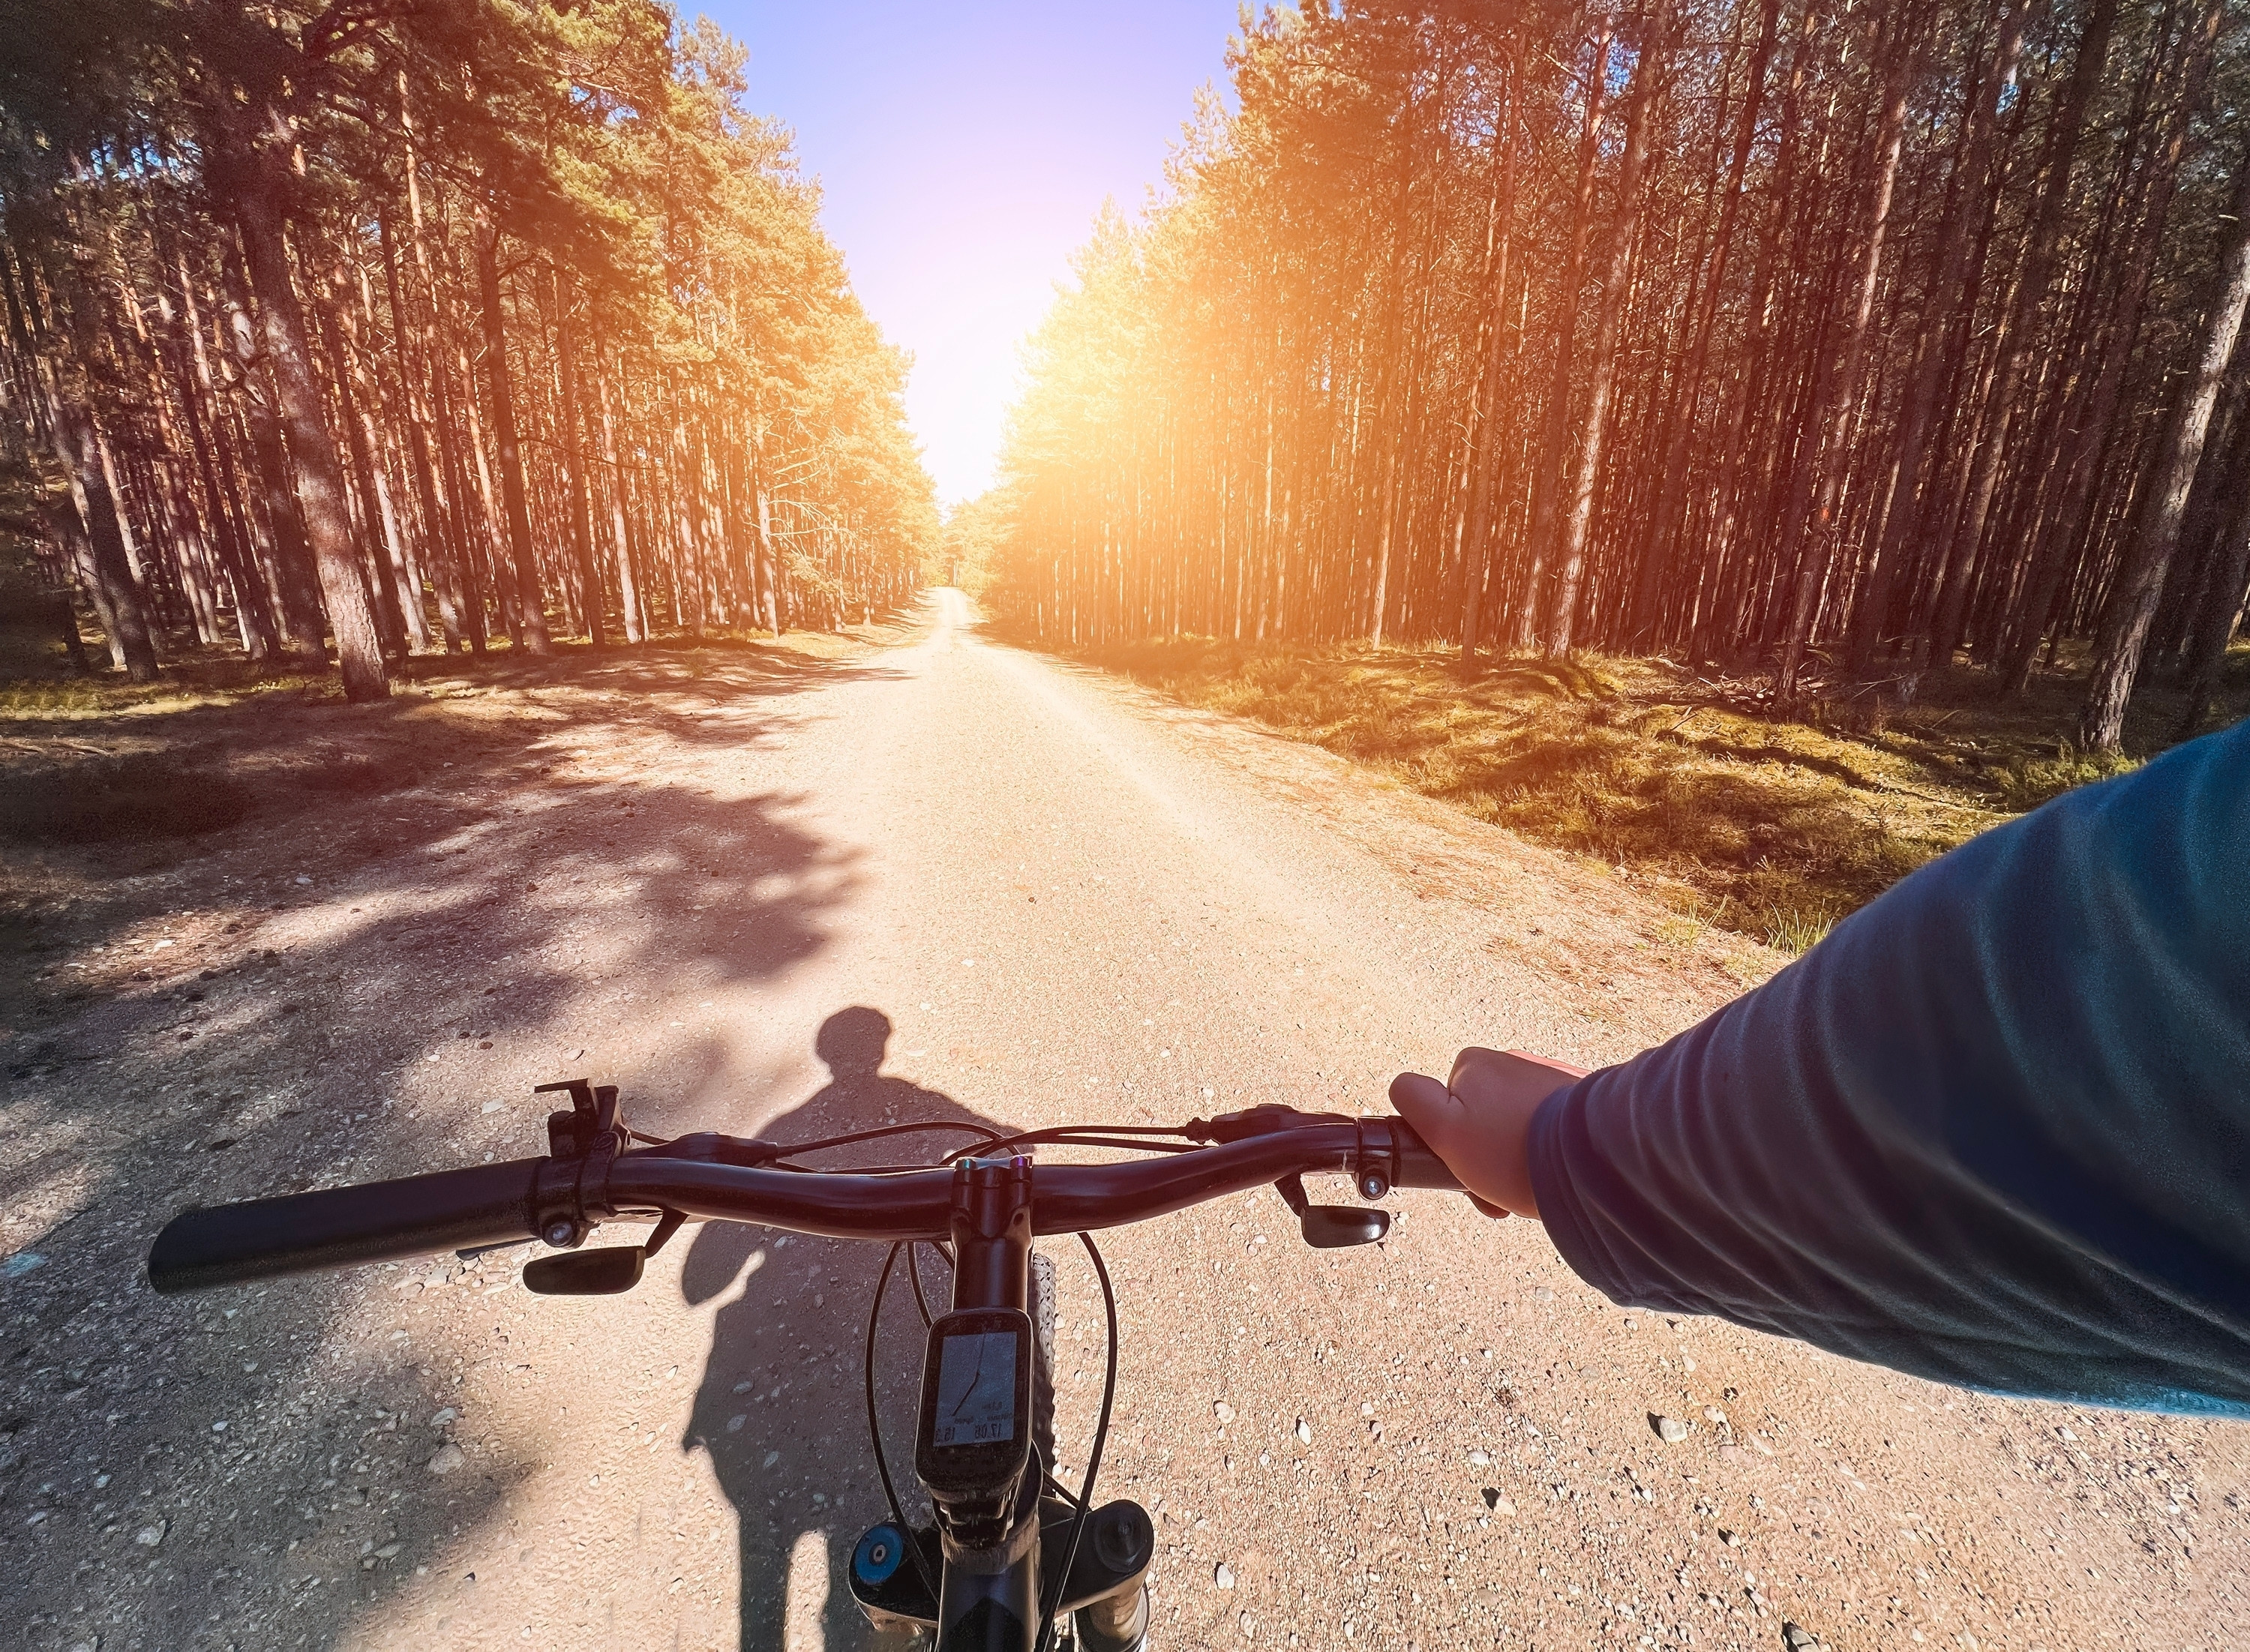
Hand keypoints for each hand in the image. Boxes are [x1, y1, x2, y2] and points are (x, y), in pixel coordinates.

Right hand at [1389, 1048, 1587, 1219]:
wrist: (1594, 1161)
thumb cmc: (1512, 1152)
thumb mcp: (1444, 1130)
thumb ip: (1414, 1100)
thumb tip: (1403, 1084)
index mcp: (1476, 1065)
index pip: (1444, 1102)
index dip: (1448, 1141)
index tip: (1464, 1170)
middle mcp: (1513, 1062)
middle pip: (1483, 1114)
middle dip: (1485, 1154)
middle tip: (1497, 1192)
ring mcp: (1551, 1077)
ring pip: (1517, 1123)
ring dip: (1517, 1155)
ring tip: (1531, 1186)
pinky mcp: (1583, 1098)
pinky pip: (1552, 1127)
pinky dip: (1549, 1150)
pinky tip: (1556, 1173)